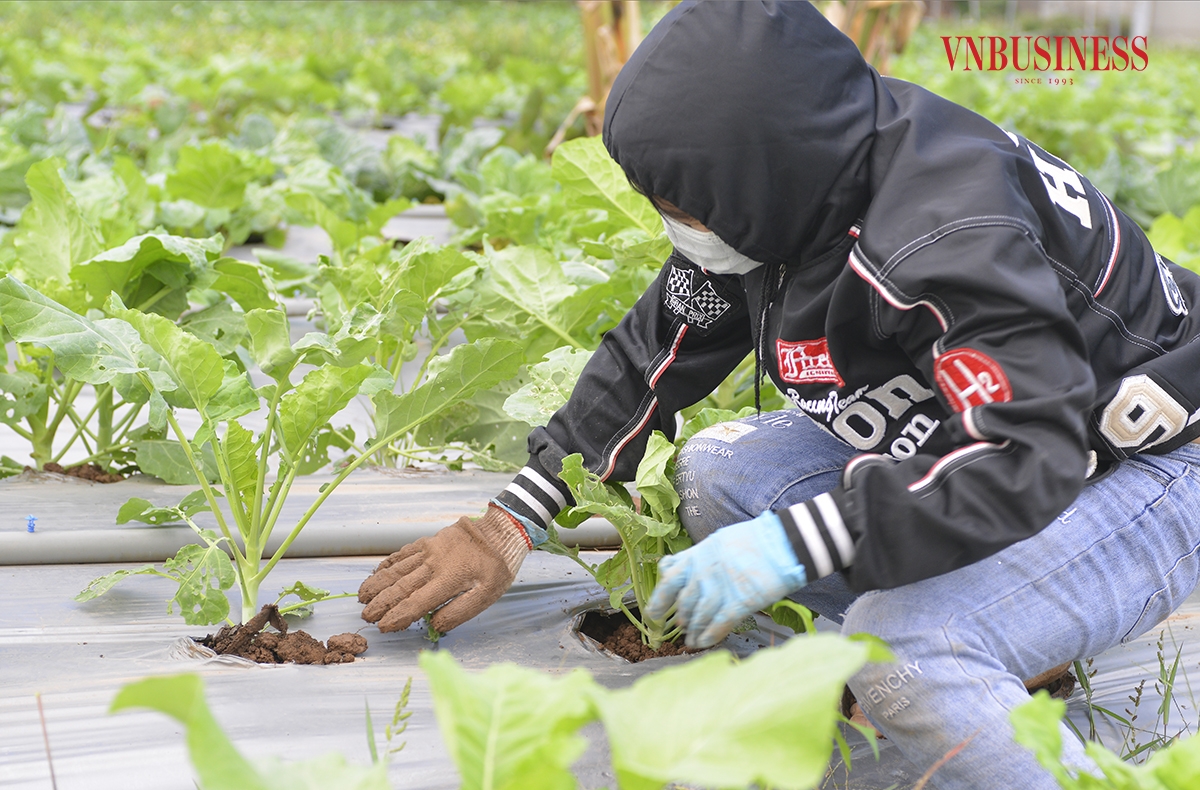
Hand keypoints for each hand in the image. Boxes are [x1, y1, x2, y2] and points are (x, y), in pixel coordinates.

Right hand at [358, 505, 529, 632]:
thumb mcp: (487, 595)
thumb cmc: (497, 567)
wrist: (502, 531)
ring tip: (362, 597)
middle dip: (380, 603)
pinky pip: (402, 554)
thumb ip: (460, 612)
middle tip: (366, 616)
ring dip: (377, 584)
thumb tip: (435, 625)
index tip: (383, 627)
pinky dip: (387, 564)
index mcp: (448, 580)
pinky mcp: (428, 541)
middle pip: (400, 587)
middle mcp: (433, 565)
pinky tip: (377, 573)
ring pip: (396, 570)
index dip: (397, 617)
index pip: (415, 603)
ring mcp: (429, 550)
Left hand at [646, 511, 807, 647]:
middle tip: (679, 628)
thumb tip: (677, 568)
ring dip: (694, 631)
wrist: (781, 542)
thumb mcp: (717, 541)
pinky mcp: (739, 602)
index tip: (653, 613)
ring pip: (699, 616)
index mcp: (697, 555)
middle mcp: (703, 572)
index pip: (668, 580)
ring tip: (691, 641)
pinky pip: (719, 623)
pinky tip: (704, 643)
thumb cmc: (753, 539)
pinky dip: (710, 635)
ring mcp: (721, 587)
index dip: (658, 600)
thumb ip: (697, 557)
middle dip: (680, 618)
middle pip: (684, 602)